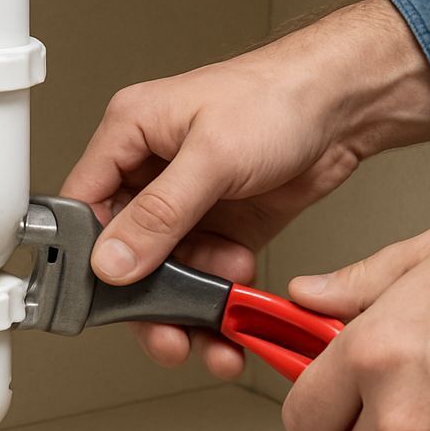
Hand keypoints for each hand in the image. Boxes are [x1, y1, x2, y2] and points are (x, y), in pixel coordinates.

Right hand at [62, 0, 429, 376]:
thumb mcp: (212, 154)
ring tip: (215, 325)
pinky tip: (235, 308)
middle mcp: (151, 172)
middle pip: (123, 251)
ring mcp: (186, 204)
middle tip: (165, 334)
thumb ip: (160, 212)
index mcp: (130, 134)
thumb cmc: (279, 96)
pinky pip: (205, 277)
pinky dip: (218, 299)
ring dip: (189, 304)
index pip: (84, 204)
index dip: (91, 254)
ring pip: (165, 273)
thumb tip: (112, 259)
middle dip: (145, 298)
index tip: (110, 297)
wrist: (345, 106)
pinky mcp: (221, 229)